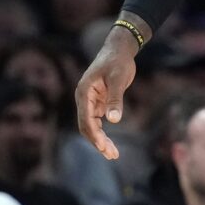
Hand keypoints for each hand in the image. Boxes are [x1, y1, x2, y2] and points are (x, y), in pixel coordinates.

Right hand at [76, 23, 143, 159]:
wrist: (120, 50)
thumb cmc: (118, 61)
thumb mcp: (118, 79)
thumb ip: (115, 99)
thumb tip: (113, 120)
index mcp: (84, 92)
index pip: (86, 119)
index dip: (94, 135)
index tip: (104, 147)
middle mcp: (84, 98)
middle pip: (86, 126)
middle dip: (98, 141)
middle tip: (111, 155)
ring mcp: (90, 101)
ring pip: (92, 125)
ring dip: (100, 140)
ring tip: (113, 154)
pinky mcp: (99, 102)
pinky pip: (98, 121)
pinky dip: (103, 132)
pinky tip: (111, 144)